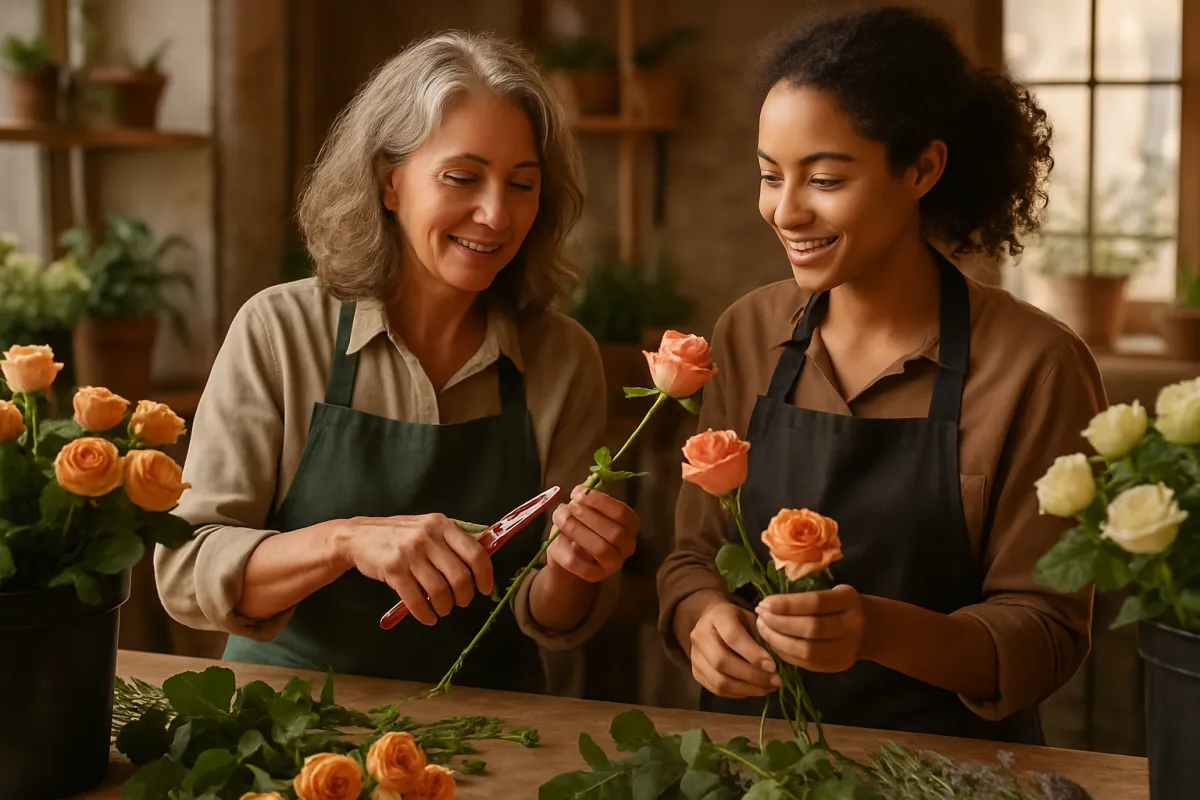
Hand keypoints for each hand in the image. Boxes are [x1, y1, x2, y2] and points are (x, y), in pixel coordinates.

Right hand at [340, 513, 492, 625]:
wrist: (358, 537)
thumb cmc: (400, 535)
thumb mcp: (429, 527)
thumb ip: (454, 539)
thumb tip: (485, 555)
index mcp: (442, 525)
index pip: (475, 552)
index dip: (485, 575)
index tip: (485, 588)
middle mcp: (428, 536)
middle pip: (460, 576)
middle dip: (465, 596)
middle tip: (461, 602)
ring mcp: (410, 552)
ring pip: (440, 591)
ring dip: (445, 607)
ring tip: (443, 609)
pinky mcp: (393, 569)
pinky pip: (416, 600)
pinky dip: (425, 614)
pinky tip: (428, 617)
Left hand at [547, 485, 638, 581]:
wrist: (570, 553)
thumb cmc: (582, 524)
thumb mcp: (585, 508)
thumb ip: (586, 498)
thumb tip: (581, 490)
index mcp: (630, 525)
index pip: (622, 513)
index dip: (600, 501)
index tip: (578, 493)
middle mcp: (627, 546)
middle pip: (614, 532)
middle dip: (589, 516)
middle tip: (571, 506)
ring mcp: (614, 564)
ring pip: (601, 549)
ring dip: (578, 530)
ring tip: (562, 519)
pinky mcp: (596, 576)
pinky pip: (582, 566)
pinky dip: (567, 550)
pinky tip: (558, 540)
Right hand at [689, 601, 780, 697]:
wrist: (712, 621)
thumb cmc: (738, 620)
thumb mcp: (752, 618)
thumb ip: (761, 637)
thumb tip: (772, 664)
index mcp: (717, 616)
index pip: (732, 637)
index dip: (753, 654)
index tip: (773, 666)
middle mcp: (700, 635)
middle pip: (722, 661)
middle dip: (752, 675)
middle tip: (774, 681)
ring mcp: (694, 655)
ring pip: (718, 681)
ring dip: (746, 689)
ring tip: (767, 688)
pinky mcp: (695, 671)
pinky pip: (716, 689)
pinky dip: (737, 693)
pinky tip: (753, 689)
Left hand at [755, 584, 866, 672]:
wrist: (873, 628)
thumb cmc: (843, 605)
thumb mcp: (834, 592)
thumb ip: (808, 597)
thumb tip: (769, 603)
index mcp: (849, 601)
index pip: (815, 603)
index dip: (787, 604)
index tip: (764, 603)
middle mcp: (852, 626)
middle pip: (810, 629)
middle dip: (779, 623)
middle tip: (760, 616)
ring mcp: (847, 650)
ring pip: (807, 651)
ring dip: (778, 641)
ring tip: (763, 629)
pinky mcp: (839, 666)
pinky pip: (807, 663)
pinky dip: (786, 654)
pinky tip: (774, 643)